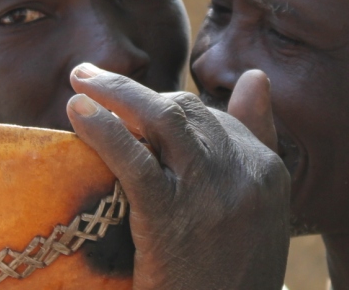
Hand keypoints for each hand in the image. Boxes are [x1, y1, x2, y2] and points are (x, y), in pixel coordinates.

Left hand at [66, 64, 290, 289]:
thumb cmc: (233, 280)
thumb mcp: (260, 216)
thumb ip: (259, 143)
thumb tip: (256, 78)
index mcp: (269, 173)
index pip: (214, 117)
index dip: (167, 107)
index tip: (132, 104)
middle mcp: (245, 175)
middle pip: (186, 113)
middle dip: (136, 94)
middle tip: (92, 78)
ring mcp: (210, 194)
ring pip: (162, 120)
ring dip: (115, 92)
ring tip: (80, 79)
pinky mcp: (171, 217)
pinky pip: (134, 159)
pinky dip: (103, 129)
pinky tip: (79, 113)